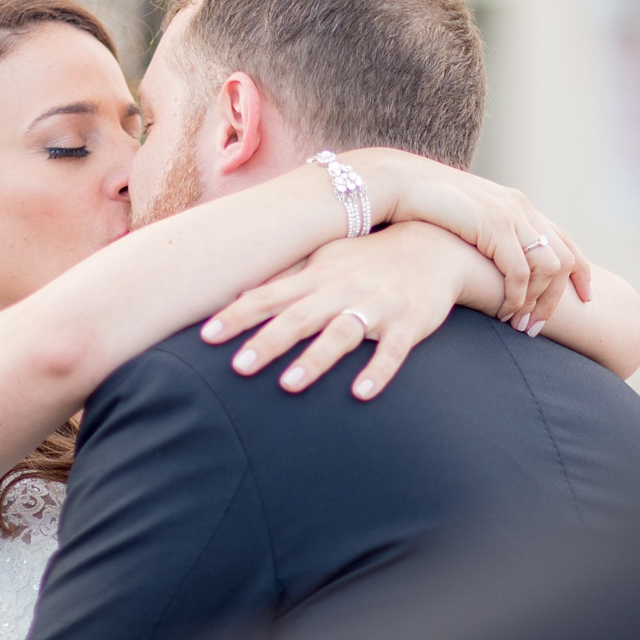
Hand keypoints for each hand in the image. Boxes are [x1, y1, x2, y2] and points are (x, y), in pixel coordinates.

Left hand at [200, 222, 490, 400]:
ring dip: (315, 358)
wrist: (433, 246)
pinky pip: (392, 351)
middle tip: (237, 366)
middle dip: (267, 341)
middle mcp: (342, 289)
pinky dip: (378, 371)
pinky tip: (361, 394)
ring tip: (289, 384)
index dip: (237, 315)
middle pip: (298, 316)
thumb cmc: (368, 257)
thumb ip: (286, 276)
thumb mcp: (325, 258)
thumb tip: (240, 292)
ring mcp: (376, 306)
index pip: (269, 295)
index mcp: (317, 276)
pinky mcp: (408, 323)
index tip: (206, 335)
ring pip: (341, 333)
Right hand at [342, 148, 590, 324]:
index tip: (585, 300)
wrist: (399, 181)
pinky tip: (504, 310)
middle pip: (565, 258)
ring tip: (520, 325)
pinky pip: (520, 270)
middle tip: (538, 326)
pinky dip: (517, 295)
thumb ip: (483, 237)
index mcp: (517, 205)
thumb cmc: (422, 206)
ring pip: (549, 267)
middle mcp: (521, 208)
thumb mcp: (464, 220)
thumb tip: (489, 265)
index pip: (564, 241)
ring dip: (539, 301)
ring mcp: (511, 215)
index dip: (581, 272)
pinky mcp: (494, 225)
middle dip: (559, 298)